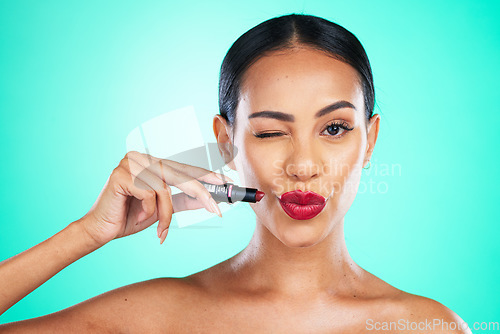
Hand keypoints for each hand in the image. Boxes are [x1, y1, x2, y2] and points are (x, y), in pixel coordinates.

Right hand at [80, 151, 232, 245]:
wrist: (101, 231)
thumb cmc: (130, 217)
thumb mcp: (163, 209)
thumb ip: (184, 201)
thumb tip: (210, 199)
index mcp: (151, 162)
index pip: (184, 167)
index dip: (206, 175)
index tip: (227, 182)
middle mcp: (141, 158)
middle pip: (180, 174)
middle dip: (202, 193)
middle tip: (217, 210)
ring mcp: (130, 163)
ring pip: (165, 188)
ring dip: (166, 213)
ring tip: (161, 229)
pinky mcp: (122, 174)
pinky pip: (150, 193)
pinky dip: (149, 211)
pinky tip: (139, 217)